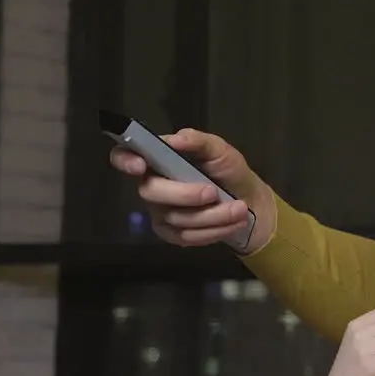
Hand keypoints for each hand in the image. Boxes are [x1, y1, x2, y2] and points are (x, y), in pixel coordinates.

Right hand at [108, 127, 274, 250]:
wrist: (250, 202)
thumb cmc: (228, 171)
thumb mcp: (220, 151)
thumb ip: (198, 141)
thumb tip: (175, 139)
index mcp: (158, 160)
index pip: (124, 157)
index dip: (125, 160)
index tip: (141, 165)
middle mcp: (152, 186)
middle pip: (151, 192)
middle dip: (185, 194)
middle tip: (213, 192)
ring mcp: (159, 212)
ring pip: (175, 218)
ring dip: (212, 215)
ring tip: (239, 209)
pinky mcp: (171, 234)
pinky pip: (186, 236)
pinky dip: (214, 230)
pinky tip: (233, 222)